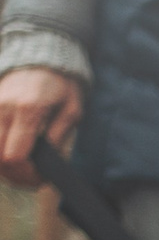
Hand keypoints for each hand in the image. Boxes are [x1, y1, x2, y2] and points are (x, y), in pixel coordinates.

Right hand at [0, 67, 82, 189]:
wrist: (40, 59)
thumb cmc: (60, 86)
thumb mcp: (71, 110)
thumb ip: (59, 135)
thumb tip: (49, 161)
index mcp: (28, 110)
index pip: (16, 155)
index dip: (26, 174)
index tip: (40, 179)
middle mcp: (4, 107)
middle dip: (14, 174)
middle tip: (31, 180)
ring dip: (3, 166)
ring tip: (22, 171)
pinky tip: (11, 158)